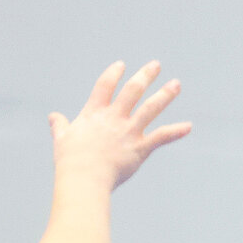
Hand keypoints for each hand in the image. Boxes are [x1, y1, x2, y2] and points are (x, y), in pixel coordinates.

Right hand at [49, 61, 189, 188]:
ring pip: (151, 108)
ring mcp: (129, 131)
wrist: (84, 177)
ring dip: (165, 95)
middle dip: (145, 75)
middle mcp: (114, 117)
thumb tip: (53, 117)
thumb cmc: (70, 160)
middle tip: (156, 65)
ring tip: (176, 84)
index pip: (105, 86)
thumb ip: (60, 126)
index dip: (114, 74)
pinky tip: (189, 126)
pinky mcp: (141, 147)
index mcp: (94, 113)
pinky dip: (176, 131)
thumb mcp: (62, 139)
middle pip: (133, 90)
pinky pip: (162, 137)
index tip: (122, 65)